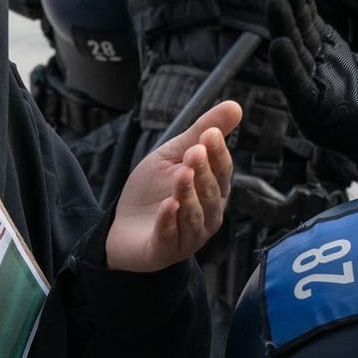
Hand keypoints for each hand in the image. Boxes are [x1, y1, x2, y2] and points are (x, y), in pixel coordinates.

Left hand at [107, 100, 239, 271]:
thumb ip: (200, 132)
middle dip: (204, 171)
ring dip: (189, 194)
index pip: (223, 171)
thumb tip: (235, 106)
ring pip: (195, 216)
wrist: (122, 226)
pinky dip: (170, 221)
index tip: (210, 133)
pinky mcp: (165, 251)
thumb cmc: (152, 191)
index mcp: (213, 191)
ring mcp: (189, 236)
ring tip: (182, 174)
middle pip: (211, 193)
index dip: (218, 153)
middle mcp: (208, 216)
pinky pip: (170, 236)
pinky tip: (168, 205)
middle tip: (195, 151)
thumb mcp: (173, 155)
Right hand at [267, 0, 357, 169]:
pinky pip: (297, 89)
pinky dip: (287, 68)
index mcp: (335, 60)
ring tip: (274, 2)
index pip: (313, 24)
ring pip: (294, 58)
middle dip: (291, 11)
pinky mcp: (315, 116)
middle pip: (300, 37)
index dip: (305, 1)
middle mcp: (321, 75)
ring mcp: (316, 96)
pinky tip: (278, 45)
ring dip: (282, 31)